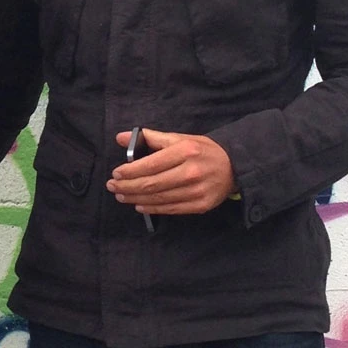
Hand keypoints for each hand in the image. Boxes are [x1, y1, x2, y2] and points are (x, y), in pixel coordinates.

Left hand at [108, 129, 236, 214]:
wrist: (234, 166)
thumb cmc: (202, 150)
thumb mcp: (180, 138)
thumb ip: (151, 138)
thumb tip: (121, 138)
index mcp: (185, 151)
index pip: (151, 164)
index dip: (130, 171)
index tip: (116, 173)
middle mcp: (191, 172)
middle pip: (152, 184)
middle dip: (128, 186)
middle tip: (112, 187)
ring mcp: (197, 191)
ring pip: (159, 199)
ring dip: (135, 199)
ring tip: (121, 196)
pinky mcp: (200, 206)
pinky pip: (170, 209)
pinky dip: (152, 208)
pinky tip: (139, 205)